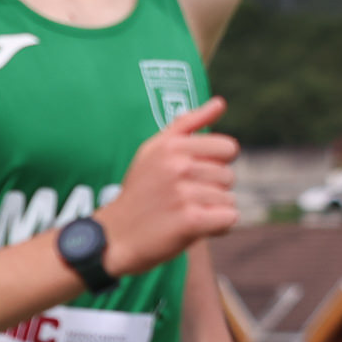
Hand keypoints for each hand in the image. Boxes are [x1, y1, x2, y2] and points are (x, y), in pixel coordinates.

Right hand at [101, 98, 239, 276]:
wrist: (112, 238)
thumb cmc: (139, 193)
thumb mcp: (153, 152)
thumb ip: (187, 125)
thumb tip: (220, 102)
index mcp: (171, 145)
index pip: (228, 148)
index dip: (214, 166)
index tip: (188, 178)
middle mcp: (177, 166)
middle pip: (229, 176)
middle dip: (211, 191)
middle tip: (179, 201)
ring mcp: (183, 193)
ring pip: (229, 199)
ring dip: (211, 211)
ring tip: (181, 215)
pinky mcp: (190, 221)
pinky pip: (229, 219)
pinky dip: (217, 228)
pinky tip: (193, 229)